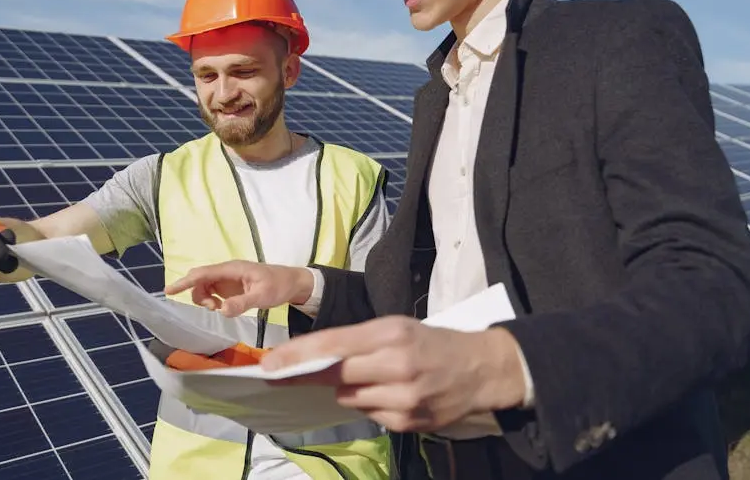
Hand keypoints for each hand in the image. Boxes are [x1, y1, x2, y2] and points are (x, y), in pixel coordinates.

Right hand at [164, 260, 313, 316]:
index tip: (169, 290)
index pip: (203, 273)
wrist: (292, 283)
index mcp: (232, 269)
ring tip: (219, 309)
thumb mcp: (263, 296)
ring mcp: (228, 279)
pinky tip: (223, 307)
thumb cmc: (279, 285)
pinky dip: (211, 301)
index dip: (184, 282)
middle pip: (200, 279)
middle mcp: (227, 272)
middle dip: (196, 293)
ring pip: (204, 286)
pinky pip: (212, 292)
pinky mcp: (230, 287)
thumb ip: (242, 303)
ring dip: (204, 299)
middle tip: (211, 308)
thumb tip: (222, 310)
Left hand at [260, 316, 527, 432]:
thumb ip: (356, 341)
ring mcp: (405, 398)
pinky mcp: (409, 422)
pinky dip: (370, 404)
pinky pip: (370, 414)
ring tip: (371, 376)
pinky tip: (389, 393)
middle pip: (336, 375)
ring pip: (349, 397)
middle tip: (280, 373)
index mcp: (392, 333)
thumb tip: (311, 359)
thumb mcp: (396, 327)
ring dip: (348, 388)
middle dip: (306, 374)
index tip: (269, 363)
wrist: (480, 369)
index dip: (297, 355)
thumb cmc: (430, 342)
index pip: (334, 345)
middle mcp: (398, 365)